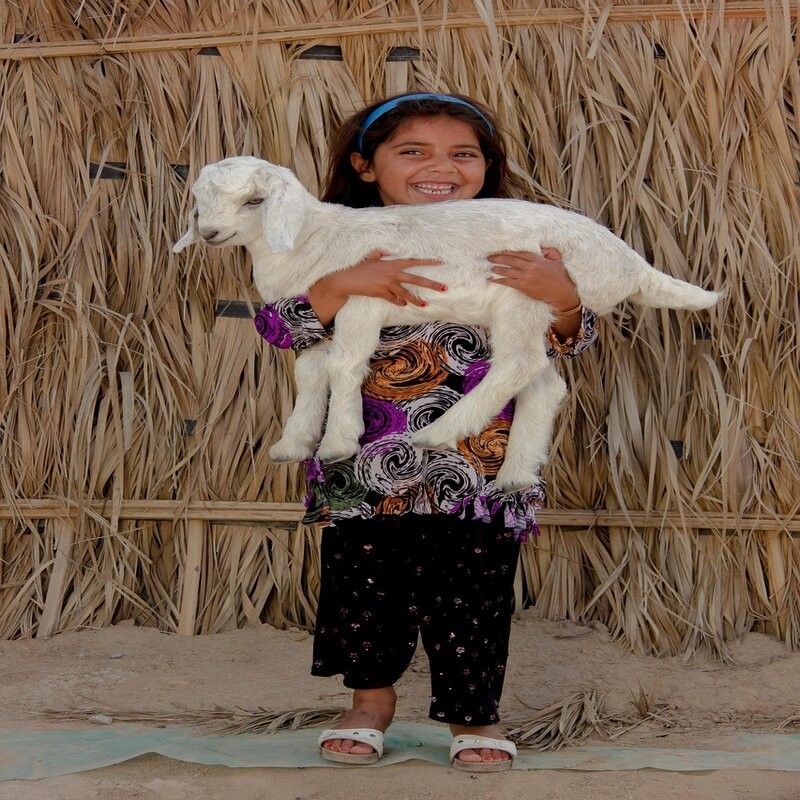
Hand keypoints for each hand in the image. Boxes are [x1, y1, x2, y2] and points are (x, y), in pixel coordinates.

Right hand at [308, 250, 445, 325]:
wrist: (346, 279)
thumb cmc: (357, 266)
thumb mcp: (370, 258)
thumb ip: (379, 254)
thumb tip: (384, 251)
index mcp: (391, 263)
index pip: (413, 262)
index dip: (427, 262)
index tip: (439, 262)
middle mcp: (392, 274)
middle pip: (416, 280)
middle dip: (431, 284)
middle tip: (444, 288)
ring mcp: (387, 285)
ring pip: (406, 294)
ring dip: (416, 300)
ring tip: (425, 304)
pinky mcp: (381, 294)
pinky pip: (393, 299)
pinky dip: (399, 302)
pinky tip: (405, 305)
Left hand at [486, 248, 579, 312]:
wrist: (562, 293)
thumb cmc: (561, 277)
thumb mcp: (557, 260)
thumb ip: (549, 252)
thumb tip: (540, 248)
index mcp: (538, 259)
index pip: (520, 253)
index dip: (509, 252)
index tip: (500, 250)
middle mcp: (531, 267)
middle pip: (511, 260)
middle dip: (499, 258)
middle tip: (489, 256)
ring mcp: (527, 277)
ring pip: (508, 271)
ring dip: (497, 268)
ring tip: (490, 266)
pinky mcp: (524, 287)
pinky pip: (509, 282)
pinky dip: (499, 280)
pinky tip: (492, 279)